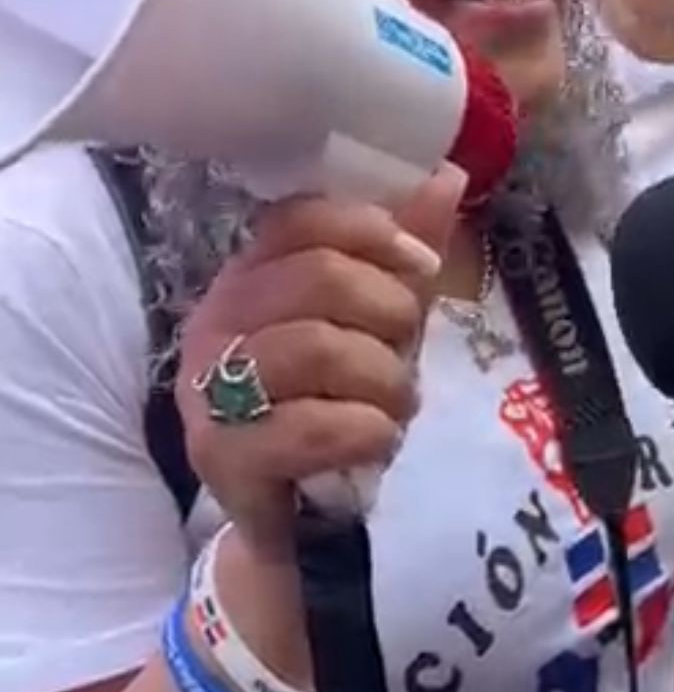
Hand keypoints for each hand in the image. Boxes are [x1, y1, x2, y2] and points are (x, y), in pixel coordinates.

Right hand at [176, 166, 464, 558]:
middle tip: (405, 353)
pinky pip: (310, 426)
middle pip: (316, 276)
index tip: (421, 267)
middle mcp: (216, 320)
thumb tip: (447, 172)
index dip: (372, 232)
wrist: (299, 519)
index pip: (300, 217)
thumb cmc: (333, 404)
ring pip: (315, 346)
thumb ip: (404, 254)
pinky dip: (365, 431)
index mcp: (250, 274)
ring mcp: (208, 387)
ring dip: (383, 379)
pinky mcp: (222, 454)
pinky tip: (374, 441)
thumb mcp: (378, 324)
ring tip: (393, 405)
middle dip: (388, 312)